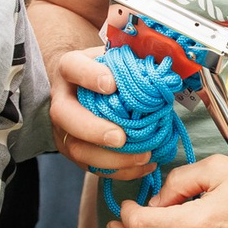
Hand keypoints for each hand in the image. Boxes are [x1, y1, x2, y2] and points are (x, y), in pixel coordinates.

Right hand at [47, 48, 156, 178]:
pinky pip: (93, 167)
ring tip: (142, 156)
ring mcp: (64, 129)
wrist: (85, 85)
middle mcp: (62, 99)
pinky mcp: (75, 151)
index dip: (89, 76)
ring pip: (77, 149)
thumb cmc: (106, 69)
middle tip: (120, 137)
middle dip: (93, 130)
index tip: (111, 84)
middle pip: (66, 116)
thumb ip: (134, 61)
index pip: (73, 68)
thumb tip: (166, 74)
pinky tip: (144, 166)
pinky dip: (121, 171)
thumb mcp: (116, 57)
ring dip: (111, 158)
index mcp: (70, 68)